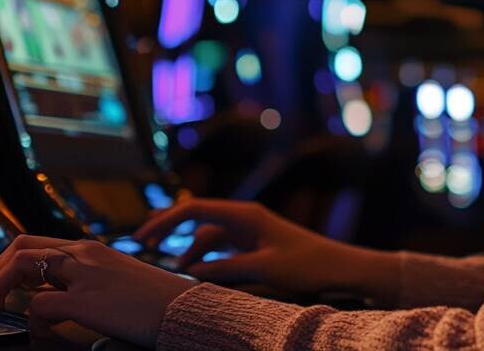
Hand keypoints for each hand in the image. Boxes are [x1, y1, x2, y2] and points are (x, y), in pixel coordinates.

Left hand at [0, 235, 198, 345]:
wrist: (188, 309)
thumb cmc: (160, 302)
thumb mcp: (121, 282)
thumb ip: (91, 283)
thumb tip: (60, 300)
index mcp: (92, 250)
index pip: (35, 243)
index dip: (6, 264)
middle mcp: (84, 254)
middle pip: (19, 248)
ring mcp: (84, 275)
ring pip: (19, 266)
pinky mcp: (86, 300)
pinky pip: (39, 306)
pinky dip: (30, 320)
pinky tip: (37, 332)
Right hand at [134, 198, 398, 302]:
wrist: (341, 268)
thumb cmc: (308, 265)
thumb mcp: (264, 270)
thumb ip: (226, 269)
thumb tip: (190, 273)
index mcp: (245, 214)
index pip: (195, 209)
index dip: (165, 221)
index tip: (143, 237)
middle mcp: (245, 218)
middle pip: (198, 219)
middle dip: (170, 230)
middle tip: (143, 245)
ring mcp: (250, 231)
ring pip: (209, 237)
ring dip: (190, 251)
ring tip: (173, 271)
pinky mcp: (256, 246)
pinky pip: (223, 249)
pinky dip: (207, 259)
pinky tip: (198, 273)